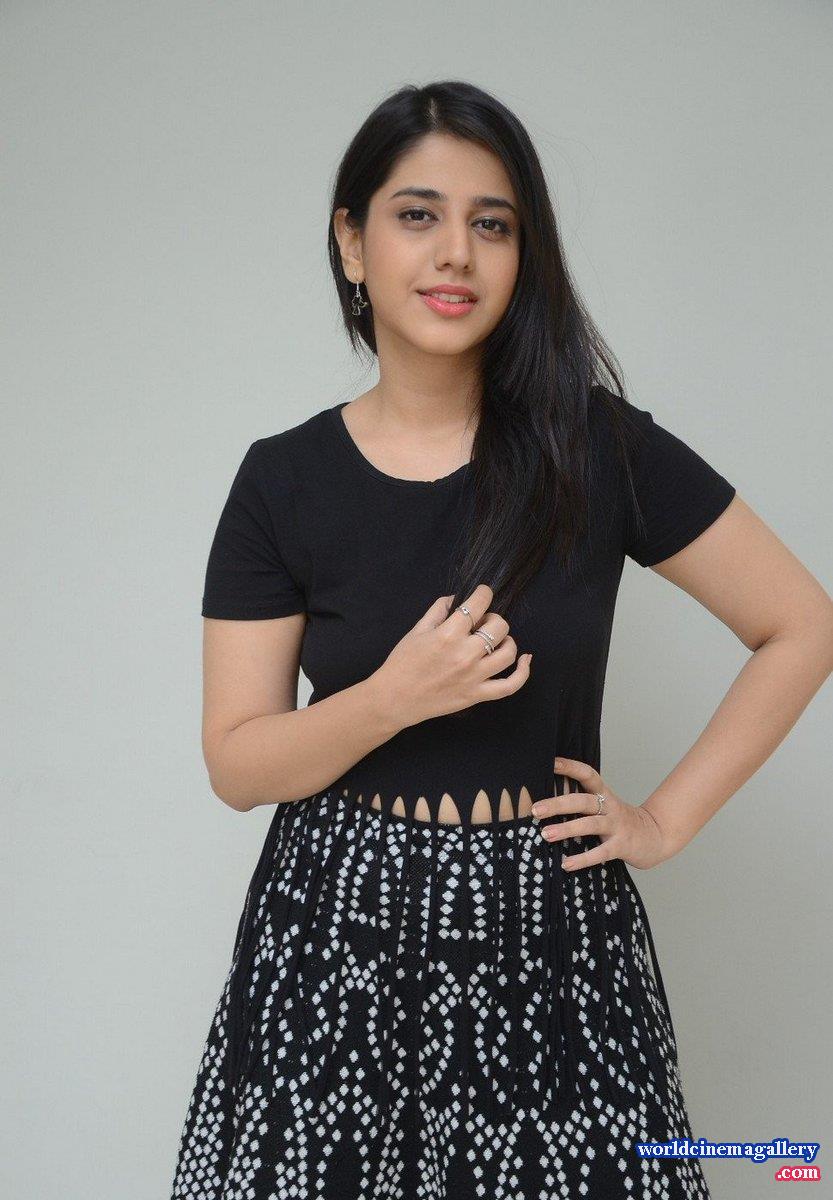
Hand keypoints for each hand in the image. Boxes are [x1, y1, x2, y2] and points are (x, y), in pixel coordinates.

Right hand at [373, 583, 531, 727]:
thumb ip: (438, 610)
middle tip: (482, 623)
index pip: (478, 605)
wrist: (394, 699)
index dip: (484, 593)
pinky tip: (525, 660)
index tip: (483, 593)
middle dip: (493, 619)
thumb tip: (457, 597)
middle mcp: (465, 654)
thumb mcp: (417, 630)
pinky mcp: (477, 695)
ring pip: (508, 652)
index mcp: (448, 634)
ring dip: (506, 640)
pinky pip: (510, 685)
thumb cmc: (402, 663)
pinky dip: (523, 672)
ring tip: (496, 640)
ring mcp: (474, 676)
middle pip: (498, 626)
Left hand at [530, 756, 670, 870]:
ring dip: (566, 829)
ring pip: (590, 825)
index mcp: (603, 794)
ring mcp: (616, 826)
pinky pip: (600, 853)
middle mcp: (609, 807)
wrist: (655, 837)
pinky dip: (583, 859)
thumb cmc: (620, 821)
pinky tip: (566, 864)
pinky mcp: (621, 846)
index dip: (570, 767)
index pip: (587, 774)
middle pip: (583, 801)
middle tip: (535, 810)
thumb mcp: (604, 806)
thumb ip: (582, 802)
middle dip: (558, 804)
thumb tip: (546, 801)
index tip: (550, 763)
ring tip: (545, 834)